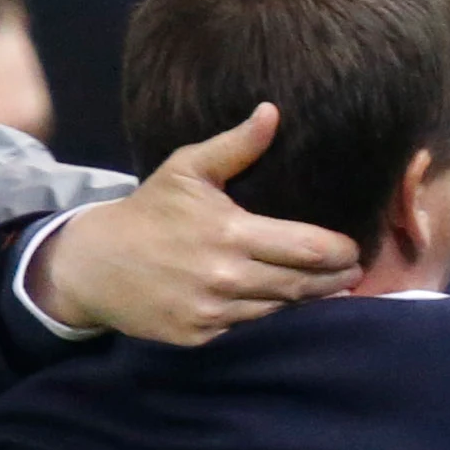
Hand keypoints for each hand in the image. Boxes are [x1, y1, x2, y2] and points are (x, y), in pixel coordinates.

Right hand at [30, 105, 363, 343]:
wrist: (95, 264)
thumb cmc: (148, 211)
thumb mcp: (187, 168)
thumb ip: (235, 146)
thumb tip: (272, 112)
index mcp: (230, 234)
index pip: (307, 249)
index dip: (339, 252)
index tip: (354, 249)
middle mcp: (226, 278)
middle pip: (302, 286)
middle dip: (334, 280)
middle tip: (353, 272)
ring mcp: (213, 313)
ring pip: (279, 310)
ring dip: (305, 301)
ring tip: (325, 288)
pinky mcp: (200, 337)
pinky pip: (248, 329)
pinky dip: (265, 316)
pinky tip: (279, 304)